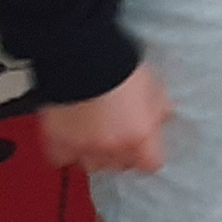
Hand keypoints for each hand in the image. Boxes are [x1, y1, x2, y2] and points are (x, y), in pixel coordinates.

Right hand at [39, 63, 169, 177]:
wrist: (83, 55)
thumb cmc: (119, 66)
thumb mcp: (153, 84)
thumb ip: (160, 108)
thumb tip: (164, 118)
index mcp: (138, 135)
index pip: (151, 165)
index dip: (148, 155)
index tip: (145, 149)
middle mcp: (111, 147)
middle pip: (121, 166)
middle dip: (122, 153)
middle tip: (119, 135)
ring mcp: (83, 146)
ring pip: (92, 165)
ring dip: (95, 154)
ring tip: (95, 135)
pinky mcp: (58, 140)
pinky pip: (62, 157)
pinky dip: (66, 150)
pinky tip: (72, 138)